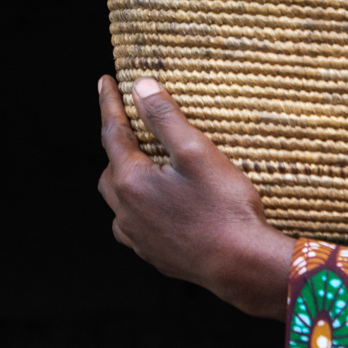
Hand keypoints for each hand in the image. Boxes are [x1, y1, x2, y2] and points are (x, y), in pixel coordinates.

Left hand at [97, 75, 293, 319]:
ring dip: (125, 181)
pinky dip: (139, 209)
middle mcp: (126, 213)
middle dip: (117, 146)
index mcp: (132, 182)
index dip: (108, 104)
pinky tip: (159, 207)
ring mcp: (139, 239)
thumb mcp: (197, 152)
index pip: (113, 133)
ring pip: (118, 203)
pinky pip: (134, 227)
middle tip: (133, 128)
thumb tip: (141, 88)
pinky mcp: (155, 256)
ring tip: (146, 168)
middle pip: (110, 170)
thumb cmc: (224, 208)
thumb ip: (165, 118)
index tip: (104, 81)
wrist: (242, 266)